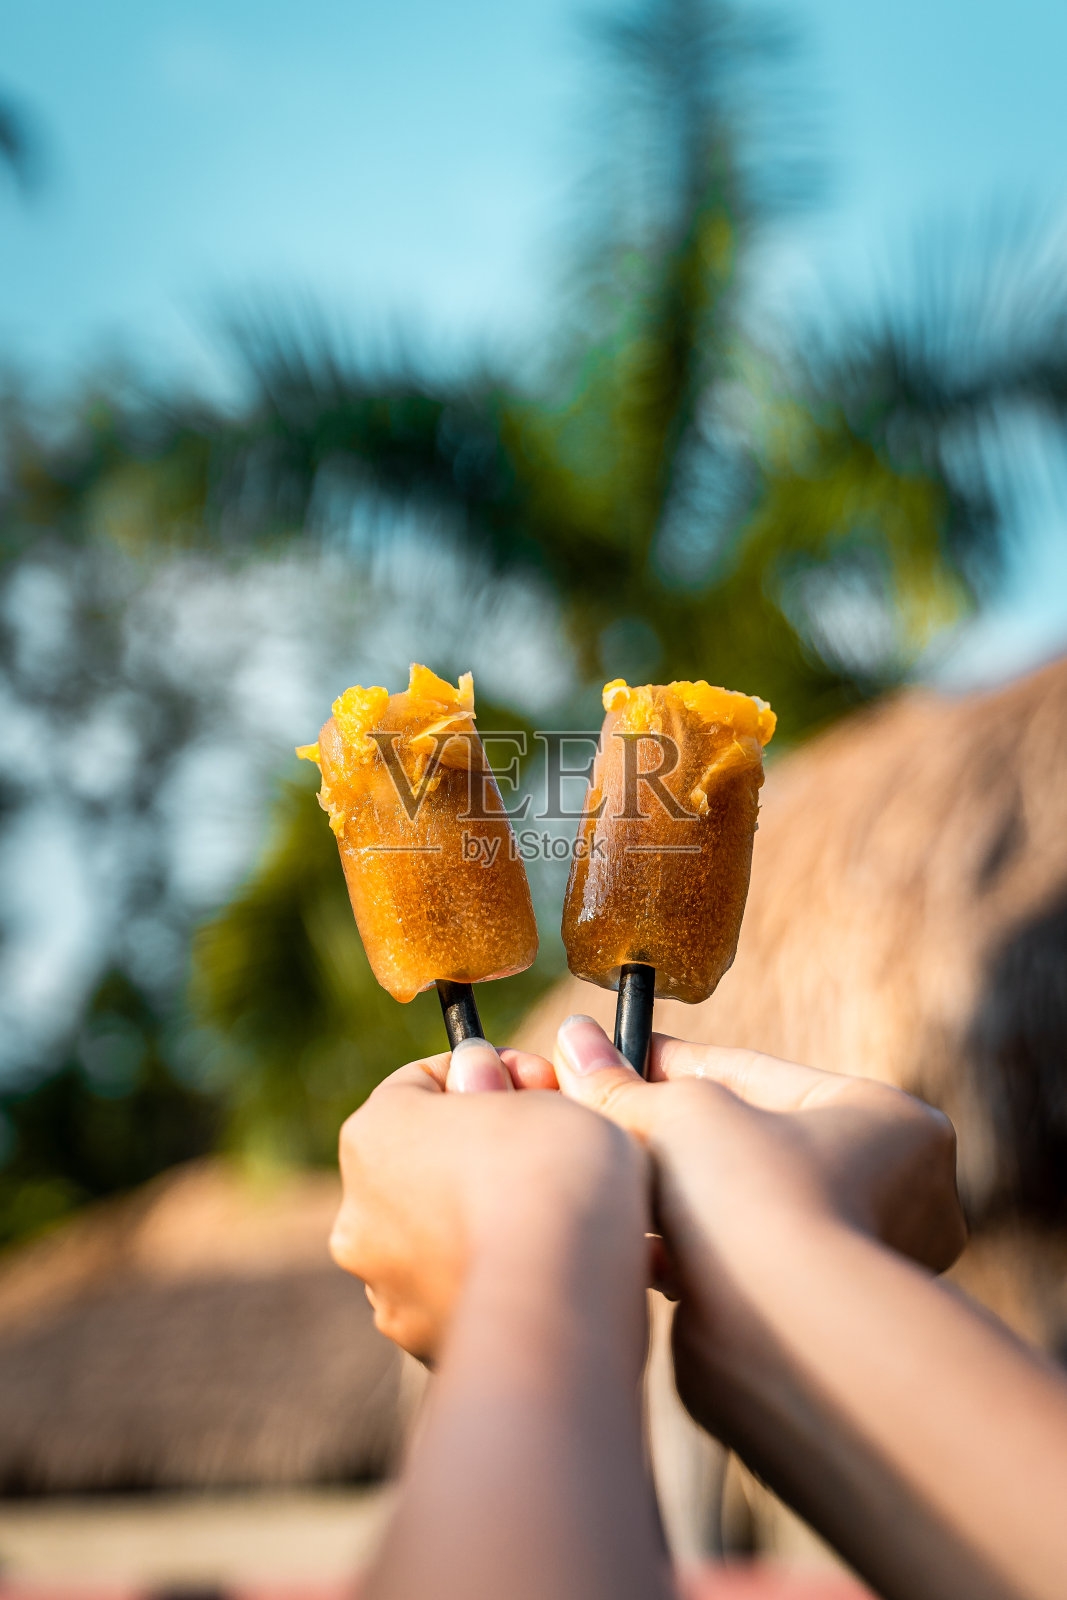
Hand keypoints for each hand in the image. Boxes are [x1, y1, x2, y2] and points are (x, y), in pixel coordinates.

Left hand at [331, 1036, 648, 1364]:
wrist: (559, 1300)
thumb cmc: (556, 1175)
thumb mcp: (544, 1092)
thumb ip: (502, 1081)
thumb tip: (478, 1075)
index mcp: (375, 1132)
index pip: (426, 1081)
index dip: (493, 1073)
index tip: (543, 1083)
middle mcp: (360, 1211)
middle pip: (429, 1159)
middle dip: (487, 1149)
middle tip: (556, 1147)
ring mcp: (385, 1285)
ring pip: (441, 1231)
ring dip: (490, 1217)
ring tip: (561, 1217)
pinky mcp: (421, 1342)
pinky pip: (460, 1291)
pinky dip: (496, 1277)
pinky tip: (549, 1270)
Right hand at [551, 1017, 966, 1429]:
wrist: (781, 1342)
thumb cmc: (754, 1198)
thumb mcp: (680, 1114)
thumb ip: (623, 1083)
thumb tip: (575, 1040)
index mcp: (890, 1120)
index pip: (758, 1073)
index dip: (672, 1062)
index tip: (612, 1055)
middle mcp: (898, 1191)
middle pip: (748, 1142)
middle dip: (670, 1135)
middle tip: (601, 1115)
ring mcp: (861, 1260)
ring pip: (737, 1207)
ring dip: (671, 1196)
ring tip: (606, 1179)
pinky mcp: (819, 1322)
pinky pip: (737, 1267)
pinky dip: (685, 1254)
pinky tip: (631, 1245)